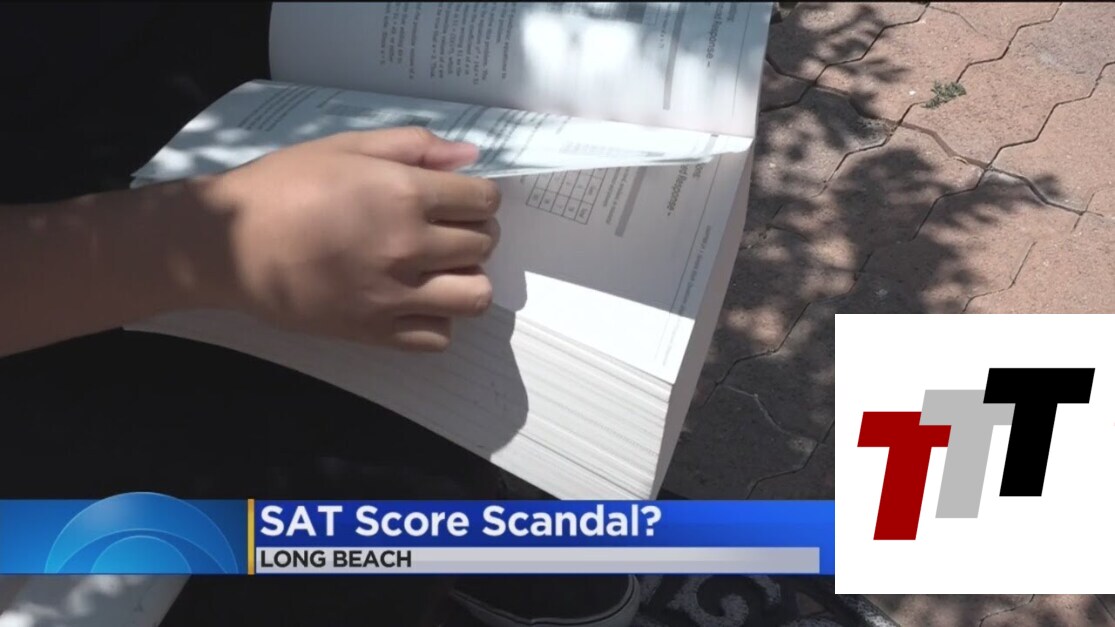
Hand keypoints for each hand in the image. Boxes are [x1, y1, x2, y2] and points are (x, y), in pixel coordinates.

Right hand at [205, 127, 500, 351]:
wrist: (229, 245)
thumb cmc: (283, 186)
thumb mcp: (347, 146)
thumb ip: (413, 147)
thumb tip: (470, 157)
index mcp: (404, 194)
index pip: (483, 200)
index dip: (478, 196)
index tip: (460, 199)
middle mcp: (409, 246)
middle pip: (484, 245)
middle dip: (474, 232)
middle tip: (445, 229)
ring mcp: (395, 295)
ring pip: (476, 296)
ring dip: (467, 279)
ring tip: (440, 269)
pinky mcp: (376, 332)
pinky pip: (439, 336)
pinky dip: (438, 319)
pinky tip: (416, 300)